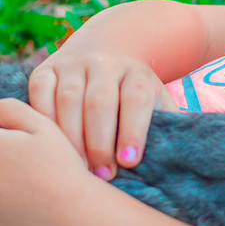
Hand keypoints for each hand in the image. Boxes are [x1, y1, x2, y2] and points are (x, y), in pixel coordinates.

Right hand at [28, 50, 176, 178]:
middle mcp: (104, 64)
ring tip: (78, 168)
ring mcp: (72, 65)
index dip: (133, 131)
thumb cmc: (134, 96)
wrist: (106, 50)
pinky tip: (49, 146)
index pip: (136, 100)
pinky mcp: (45, 70)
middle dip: (100, 142)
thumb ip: (167, 126)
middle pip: (100, 102)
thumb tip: (184, 159)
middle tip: (103, 175)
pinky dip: (43, 120)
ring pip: (68, 99)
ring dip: (71, 137)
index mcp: (136, 73)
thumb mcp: (155, 103)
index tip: (129, 162)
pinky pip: (40, 94)